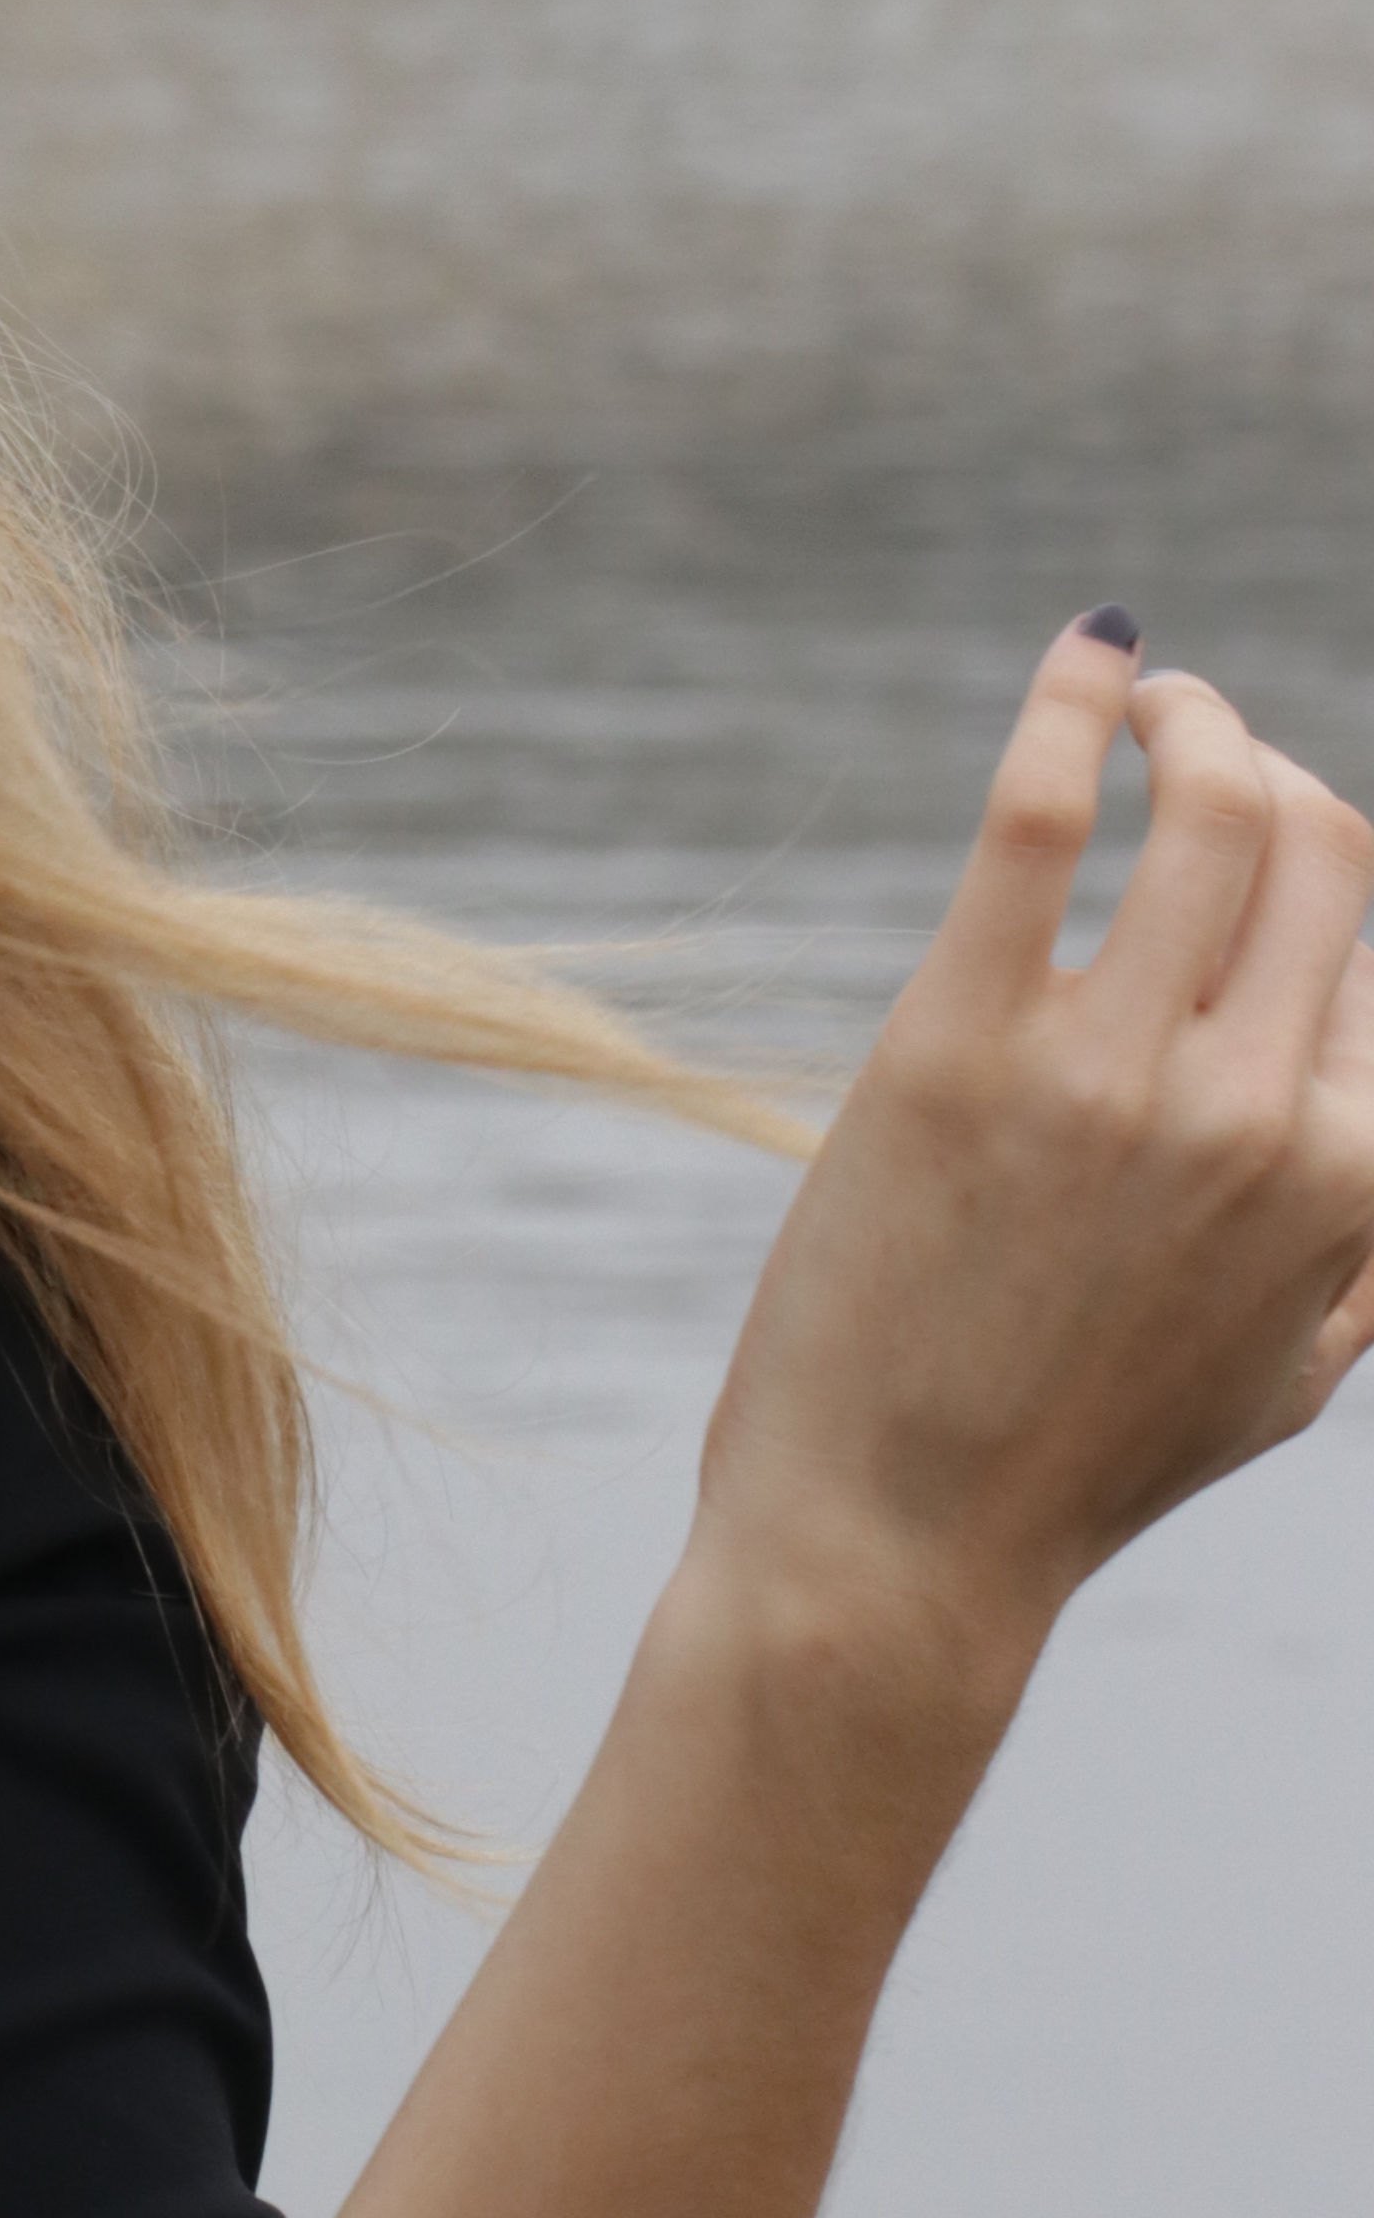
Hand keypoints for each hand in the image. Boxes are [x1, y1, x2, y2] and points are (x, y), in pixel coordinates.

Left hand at [692, 617, 1373, 1712]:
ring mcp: (1111, 1072)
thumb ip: (1369, 1257)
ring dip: (1193, 720)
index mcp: (1353, 1175)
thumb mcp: (1283, 1383)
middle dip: (1277, 772)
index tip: (1250, 873)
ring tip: (1150, 703)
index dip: (1313, 899)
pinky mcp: (956, 1047)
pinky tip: (1084, 660)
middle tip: (1206, 749)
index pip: (1372, 951)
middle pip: (1321, 846)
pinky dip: (1072, 706)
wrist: (892, 1557)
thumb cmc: (1075, 1479)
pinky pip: (1041, 815)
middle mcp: (1256, 1110)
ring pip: (1215, 801)